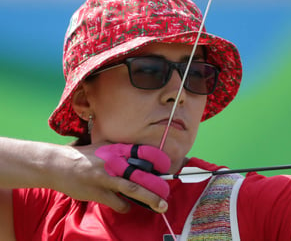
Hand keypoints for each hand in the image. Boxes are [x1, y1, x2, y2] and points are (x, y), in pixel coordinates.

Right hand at [49, 143, 168, 213]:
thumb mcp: (104, 149)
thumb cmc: (84, 157)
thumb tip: (142, 161)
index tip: (168, 168)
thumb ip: (121, 153)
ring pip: (133, 188)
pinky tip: (127, 207)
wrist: (57, 164)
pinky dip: (125, 207)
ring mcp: (105, 177)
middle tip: (168, 193)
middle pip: (142, 173)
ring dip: (150, 199)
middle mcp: (113, 162)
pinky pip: (118, 203)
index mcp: (117, 149)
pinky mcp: (97, 192)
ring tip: (161, 206)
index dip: (158, 160)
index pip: (143, 152)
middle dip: (158, 185)